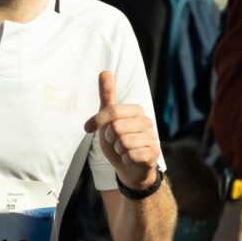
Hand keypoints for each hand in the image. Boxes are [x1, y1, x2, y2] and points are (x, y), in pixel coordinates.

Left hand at [85, 70, 160, 184]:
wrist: (129, 168)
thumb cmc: (117, 141)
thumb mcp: (108, 119)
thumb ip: (107, 96)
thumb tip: (104, 71)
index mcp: (136, 110)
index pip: (112, 111)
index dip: (97, 121)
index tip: (87, 128)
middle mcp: (147, 122)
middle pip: (116, 128)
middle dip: (109, 139)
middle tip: (114, 142)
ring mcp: (152, 138)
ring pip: (123, 143)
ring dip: (117, 150)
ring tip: (122, 150)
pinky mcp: (154, 154)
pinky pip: (131, 155)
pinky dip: (125, 159)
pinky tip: (129, 159)